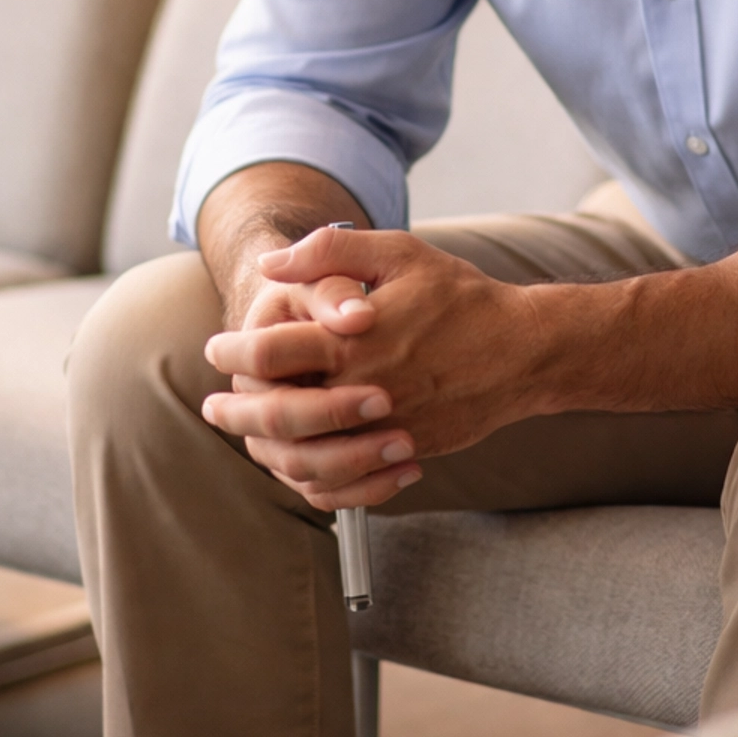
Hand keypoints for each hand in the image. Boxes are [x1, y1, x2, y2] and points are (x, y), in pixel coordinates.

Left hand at [201, 224, 547, 509]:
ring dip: (266, 453)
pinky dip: (316, 484)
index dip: (233, 349)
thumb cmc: (461, 297)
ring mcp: (385, 430)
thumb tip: (272, 263)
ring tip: (248, 442)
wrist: (524, 351)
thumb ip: (331, 251)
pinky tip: (301, 470)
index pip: (269, 353)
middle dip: (235, 411)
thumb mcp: (399, 253)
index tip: (217, 347)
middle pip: (276, 415)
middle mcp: (363, 391)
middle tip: (213, 408)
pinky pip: (348, 485)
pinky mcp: (405, 452)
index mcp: (353, 340)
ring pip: (306, 460)